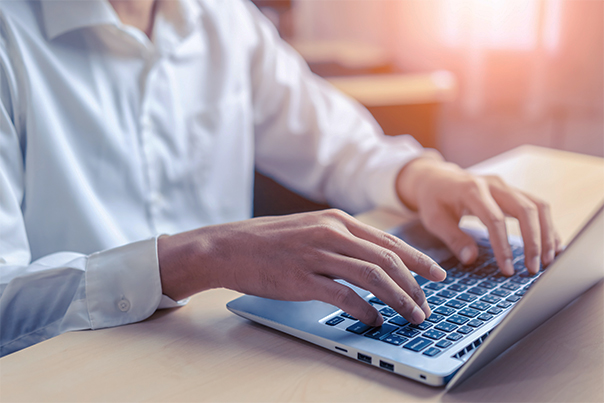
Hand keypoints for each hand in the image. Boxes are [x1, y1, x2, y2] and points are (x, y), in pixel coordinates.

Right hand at [157, 209, 446, 325]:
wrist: (229, 247)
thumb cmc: (269, 241)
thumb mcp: (310, 230)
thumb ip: (341, 242)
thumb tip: (372, 262)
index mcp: (338, 221)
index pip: (389, 241)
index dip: (418, 260)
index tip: (437, 275)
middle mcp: (333, 233)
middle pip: (388, 259)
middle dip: (415, 285)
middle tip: (427, 305)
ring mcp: (318, 255)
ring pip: (374, 277)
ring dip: (399, 299)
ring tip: (411, 316)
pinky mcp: (303, 278)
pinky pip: (345, 296)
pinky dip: (366, 310)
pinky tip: (375, 320)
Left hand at [396, 156, 561, 274]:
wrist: (436, 177)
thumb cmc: (434, 199)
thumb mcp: (434, 219)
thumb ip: (452, 238)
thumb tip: (470, 259)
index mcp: (471, 190)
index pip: (494, 219)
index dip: (503, 246)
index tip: (508, 269)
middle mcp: (494, 184)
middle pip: (524, 209)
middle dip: (533, 241)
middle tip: (533, 269)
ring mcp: (506, 186)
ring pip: (538, 206)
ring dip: (547, 234)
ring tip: (549, 261)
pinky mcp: (513, 191)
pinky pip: (538, 206)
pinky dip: (548, 226)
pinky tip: (553, 246)